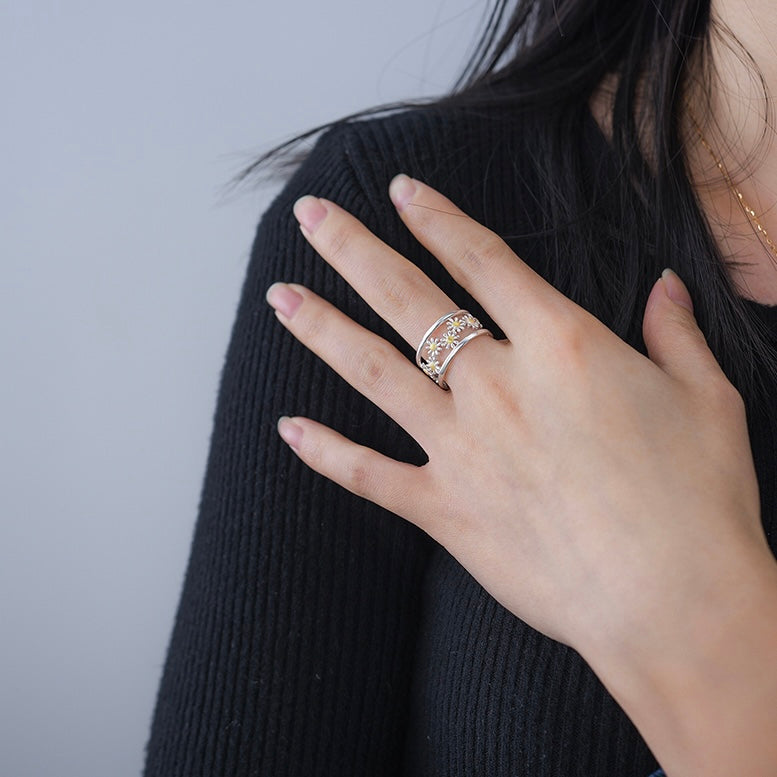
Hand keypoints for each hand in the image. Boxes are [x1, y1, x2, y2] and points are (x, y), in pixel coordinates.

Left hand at [265, 173, 776, 775]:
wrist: (673, 600)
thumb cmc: (697, 499)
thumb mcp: (706, 398)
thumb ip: (676, 332)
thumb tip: (666, 285)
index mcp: (561, 344)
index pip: (482, 259)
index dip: (436, 218)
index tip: (400, 190)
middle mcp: (496, 384)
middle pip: (408, 299)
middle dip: (354, 249)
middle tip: (309, 216)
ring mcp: (461, 447)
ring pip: (374, 371)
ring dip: (322, 329)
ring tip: (279, 297)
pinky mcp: (444, 509)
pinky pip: (369, 474)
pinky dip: (326, 452)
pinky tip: (287, 428)